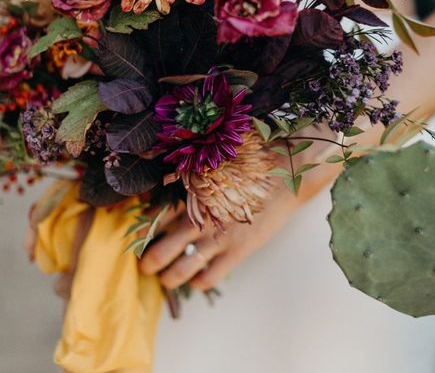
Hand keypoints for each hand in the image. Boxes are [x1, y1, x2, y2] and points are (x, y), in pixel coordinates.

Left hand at [139, 181, 299, 290]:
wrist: (284, 178)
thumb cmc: (247, 168)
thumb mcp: (213, 167)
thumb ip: (188, 178)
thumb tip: (163, 184)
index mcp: (191, 196)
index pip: (154, 219)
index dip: (141, 232)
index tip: (136, 239)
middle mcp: (199, 219)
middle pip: (161, 250)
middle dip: (148, 262)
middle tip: (145, 265)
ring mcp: (218, 238)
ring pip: (181, 270)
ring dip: (168, 278)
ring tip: (165, 279)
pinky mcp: (237, 252)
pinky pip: (209, 278)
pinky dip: (198, 282)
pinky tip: (197, 278)